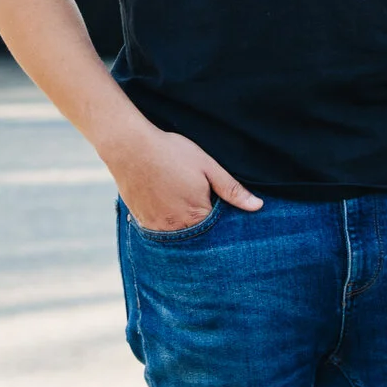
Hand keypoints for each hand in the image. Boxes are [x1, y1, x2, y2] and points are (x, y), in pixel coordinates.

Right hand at [104, 125, 262, 231]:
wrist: (129, 147)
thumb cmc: (170, 153)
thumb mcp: (207, 166)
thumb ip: (232, 189)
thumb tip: (257, 206)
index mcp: (197, 216)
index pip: (219, 233)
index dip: (224, 225)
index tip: (223, 214)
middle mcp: (177, 229)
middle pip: (198, 239)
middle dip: (204, 230)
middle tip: (200, 205)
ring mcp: (157, 228)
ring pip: (178, 238)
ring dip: (185, 229)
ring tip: (183, 207)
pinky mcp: (142, 223)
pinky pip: (160, 233)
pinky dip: (167, 226)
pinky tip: (167, 208)